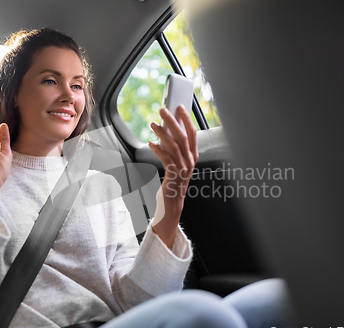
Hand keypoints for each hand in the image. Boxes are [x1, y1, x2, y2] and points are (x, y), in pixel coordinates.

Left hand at [148, 105, 198, 247]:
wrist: (172, 203)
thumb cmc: (173, 181)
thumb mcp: (177, 162)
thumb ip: (175, 147)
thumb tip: (166, 129)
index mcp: (193, 156)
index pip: (193, 133)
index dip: (186, 119)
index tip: (179, 107)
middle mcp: (190, 161)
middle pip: (183, 136)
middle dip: (172, 121)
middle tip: (162, 110)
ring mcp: (183, 168)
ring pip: (173, 146)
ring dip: (162, 133)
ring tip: (152, 124)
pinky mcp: (173, 175)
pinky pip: (166, 158)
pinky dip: (158, 149)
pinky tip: (150, 143)